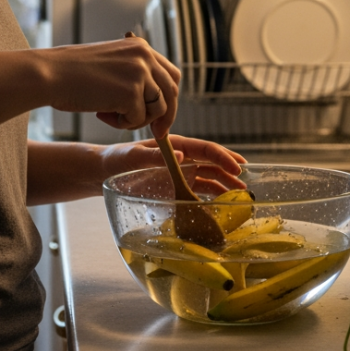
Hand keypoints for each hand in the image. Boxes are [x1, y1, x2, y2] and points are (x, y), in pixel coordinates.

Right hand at [34, 37, 179, 136]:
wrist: (50, 73)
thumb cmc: (72, 73)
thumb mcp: (111, 63)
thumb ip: (134, 73)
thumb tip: (156, 99)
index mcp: (140, 47)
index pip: (171, 74)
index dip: (168, 97)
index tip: (161, 115)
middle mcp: (144, 57)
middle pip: (172, 92)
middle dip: (165, 115)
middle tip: (156, 132)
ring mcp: (139, 74)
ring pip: (158, 109)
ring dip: (138, 120)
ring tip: (110, 115)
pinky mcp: (131, 93)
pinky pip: (138, 119)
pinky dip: (122, 124)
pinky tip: (101, 113)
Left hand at [101, 135, 247, 193]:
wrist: (102, 173)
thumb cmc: (116, 160)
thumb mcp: (132, 157)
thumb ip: (154, 156)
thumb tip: (182, 155)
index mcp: (176, 146)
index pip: (206, 149)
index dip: (224, 157)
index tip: (237, 167)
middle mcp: (183, 158)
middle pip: (213, 162)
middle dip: (231, 169)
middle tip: (247, 180)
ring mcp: (182, 172)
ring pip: (210, 176)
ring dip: (226, 184)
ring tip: (241, 194)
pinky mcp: (177, 186)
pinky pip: (199, 189)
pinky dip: (213, 195)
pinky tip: (223, 204)